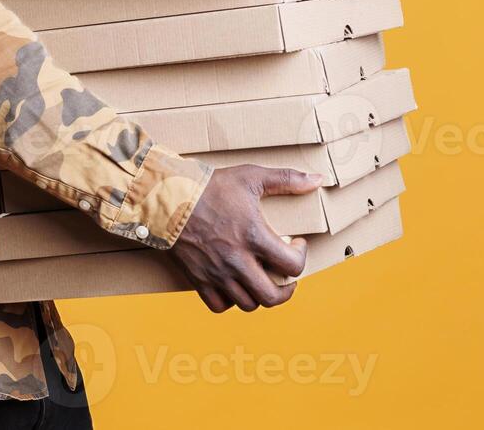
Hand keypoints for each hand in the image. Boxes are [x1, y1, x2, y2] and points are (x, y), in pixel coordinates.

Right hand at [168, 164, 319, 312]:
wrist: (166, 197)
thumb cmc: (208, 186)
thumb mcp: (250, 176)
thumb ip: (286, 179)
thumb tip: (318, 180)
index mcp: (254, 237)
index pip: (293, 266)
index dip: (302, 257)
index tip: (296, 244)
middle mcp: (237, 261)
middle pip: (273, 297)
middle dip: (286, 290)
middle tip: (285, 275)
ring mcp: (217, 273)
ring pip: (248, 304)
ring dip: (259, 295)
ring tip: (260, 278)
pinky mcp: (198, 279)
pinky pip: (219, 306)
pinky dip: (230, 301)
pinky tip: (233, 285)